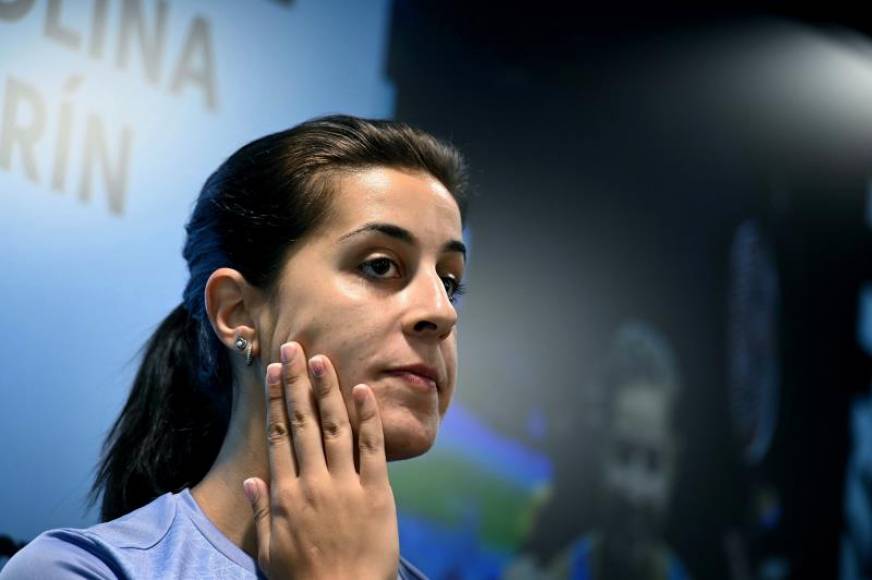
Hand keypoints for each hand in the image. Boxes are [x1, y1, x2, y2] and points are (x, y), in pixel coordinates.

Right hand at [242, 341, 399, 579]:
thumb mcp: (270, 551)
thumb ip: (261, 513)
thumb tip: (253, 480)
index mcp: (285, 495)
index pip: (279, 436)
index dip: (277, 400)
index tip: (275, 372)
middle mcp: (313, 483)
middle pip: (302, 423)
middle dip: (298, 383)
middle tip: (294, 349)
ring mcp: (345, 486)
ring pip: (333, 428)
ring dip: (327, 390)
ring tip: (321, 359)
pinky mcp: (376, 493)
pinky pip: (372, 448)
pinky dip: (367, 418)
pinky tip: (362, 391)